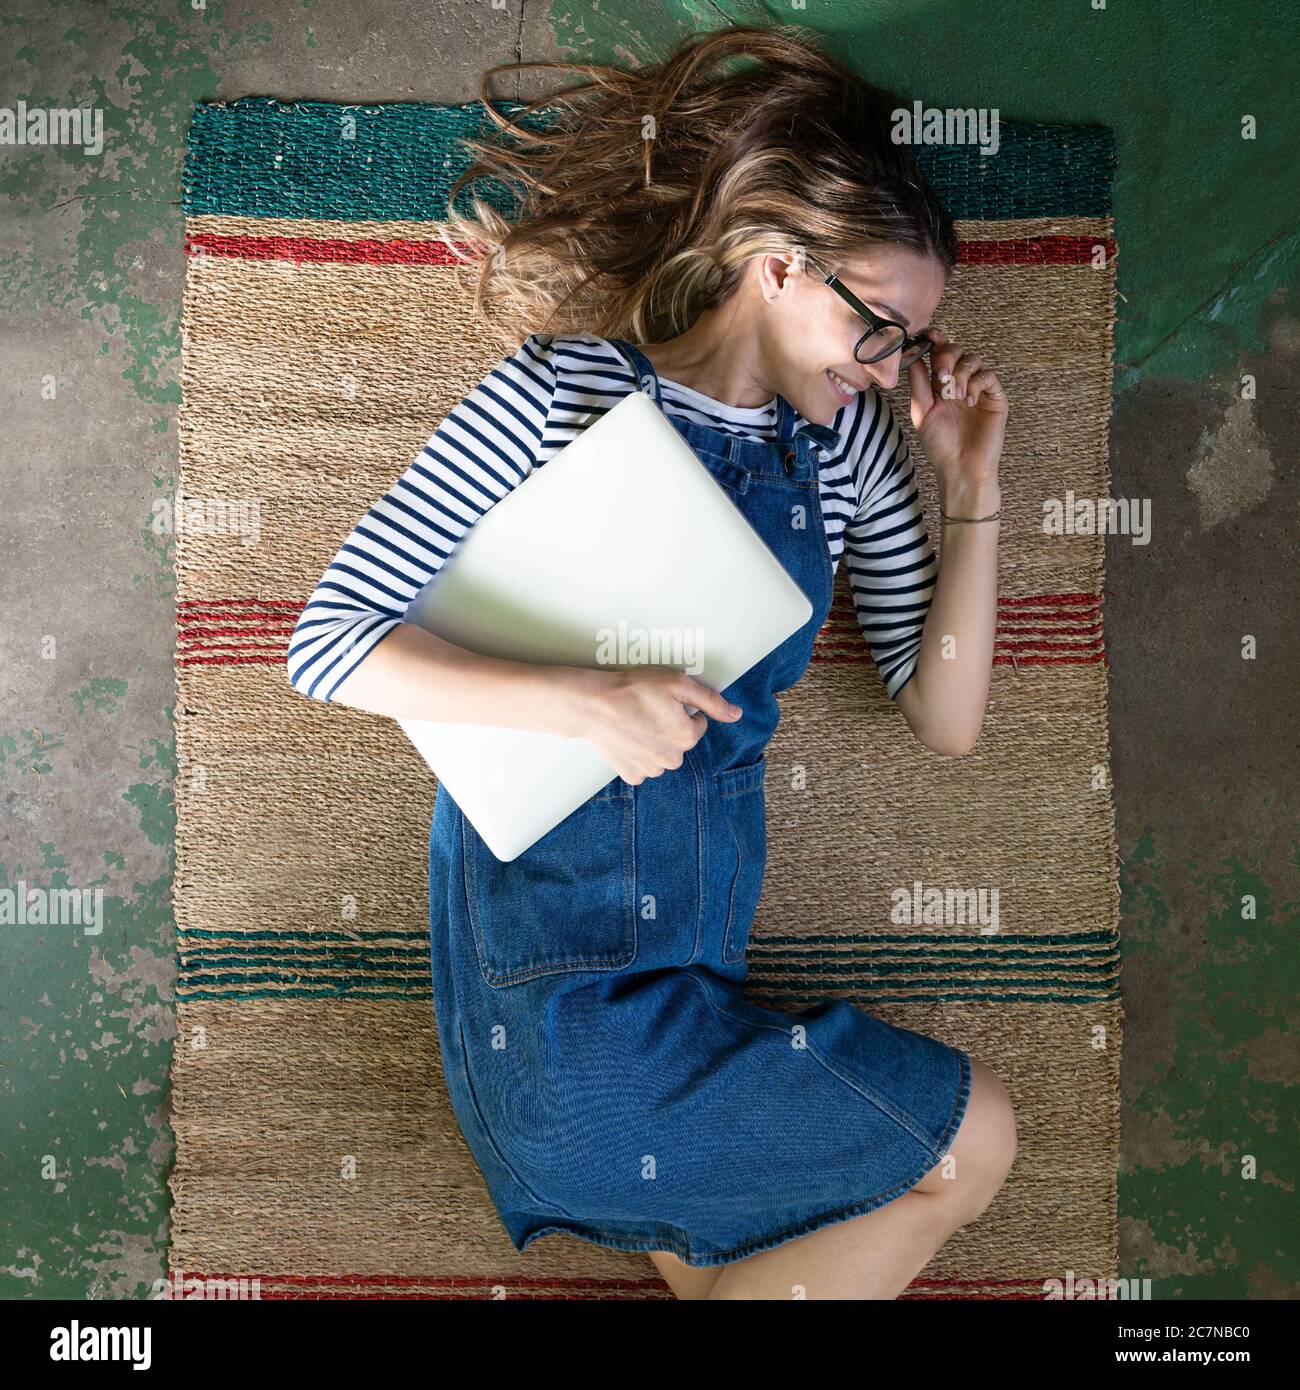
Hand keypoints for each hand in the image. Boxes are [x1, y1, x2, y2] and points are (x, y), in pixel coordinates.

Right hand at [567, 667, 741, 783]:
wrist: (592, 705)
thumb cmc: (633, 690)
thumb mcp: (678, 683)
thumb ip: (711, 700)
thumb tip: (737, 714)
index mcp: (687, 737)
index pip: (698, 722)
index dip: (682, 709)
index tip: (663, 701)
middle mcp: (673, 759)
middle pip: (681, 741)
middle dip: (669, 727)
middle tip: (648, 710)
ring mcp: (652, 769)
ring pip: (663, 754)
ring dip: (654, 741)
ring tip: (635, 722)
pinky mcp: (632, 774)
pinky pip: (643, 766)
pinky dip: (638, 754)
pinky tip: (627, 738)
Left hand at [906, 327, 1007, 494]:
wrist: (960, 467)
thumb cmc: (939, 444)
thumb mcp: (922, 411)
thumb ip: (919, 383)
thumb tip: (913, 356)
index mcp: (940, 385)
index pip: (939, 354)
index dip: (935, 341)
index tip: (928, 335)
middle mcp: (959, 382)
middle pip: (956, 350)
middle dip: (948, 356)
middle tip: (942, 376)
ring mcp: (978, 389)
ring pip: (973, 360)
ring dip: (961, 373)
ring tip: (955, 395)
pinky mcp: (995, 397)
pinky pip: (988, 376)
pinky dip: (976, 383)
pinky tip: (969, 401)